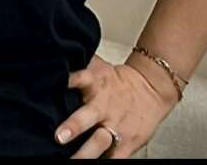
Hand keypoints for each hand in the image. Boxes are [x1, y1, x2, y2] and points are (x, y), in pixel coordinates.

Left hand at [55, 52, 177, 157]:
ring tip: (72, 162)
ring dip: (85, 153)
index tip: (56, 82)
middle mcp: (103, 106)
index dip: (69, 79)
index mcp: (97, 84)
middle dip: (73, 126)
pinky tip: (91, 164)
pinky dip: (105, 161)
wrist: (151, 88)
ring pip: (99, 142)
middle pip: (87, 116)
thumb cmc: (118, 81)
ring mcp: (115, 127)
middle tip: (58, 136)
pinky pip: (115, 158)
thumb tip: (55, 52)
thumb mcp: (100, 68)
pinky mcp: (126, 143)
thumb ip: (80, 65)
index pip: (81, 77)